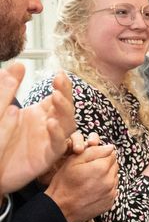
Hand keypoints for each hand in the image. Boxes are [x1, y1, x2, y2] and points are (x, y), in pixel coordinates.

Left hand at [0, 67, 77, 192]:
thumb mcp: (0, 109)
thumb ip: (8, 89)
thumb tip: (19, 64)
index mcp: (39, 113)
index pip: (58, 97)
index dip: (62, 86)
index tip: (59, 74)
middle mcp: (48, 125)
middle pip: (66, 109)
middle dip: (66, 94)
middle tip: (59, 83)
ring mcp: (50, 140)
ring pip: (68, 125)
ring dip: (64, 110)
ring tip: (56, 97)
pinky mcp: (48, 156)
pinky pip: (58, 145)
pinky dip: (58, 134)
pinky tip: (51, 123)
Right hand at [44, 143, 118, 221]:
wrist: (61, 208)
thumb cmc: (64, 183)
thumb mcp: (73, 161)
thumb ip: (93, 151)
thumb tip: (110, 147)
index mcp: (101, 168)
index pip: (111, 154)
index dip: (101, 154)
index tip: (91, 159)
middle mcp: (110, 180)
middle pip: (114, 165)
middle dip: (104, 164)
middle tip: (90, 169)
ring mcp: (112, 192)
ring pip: (115, 177)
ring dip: (106, 176)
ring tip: (90, 180)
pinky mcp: (111, 201)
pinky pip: (113, 189)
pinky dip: (106, 187)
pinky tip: (93, 189)